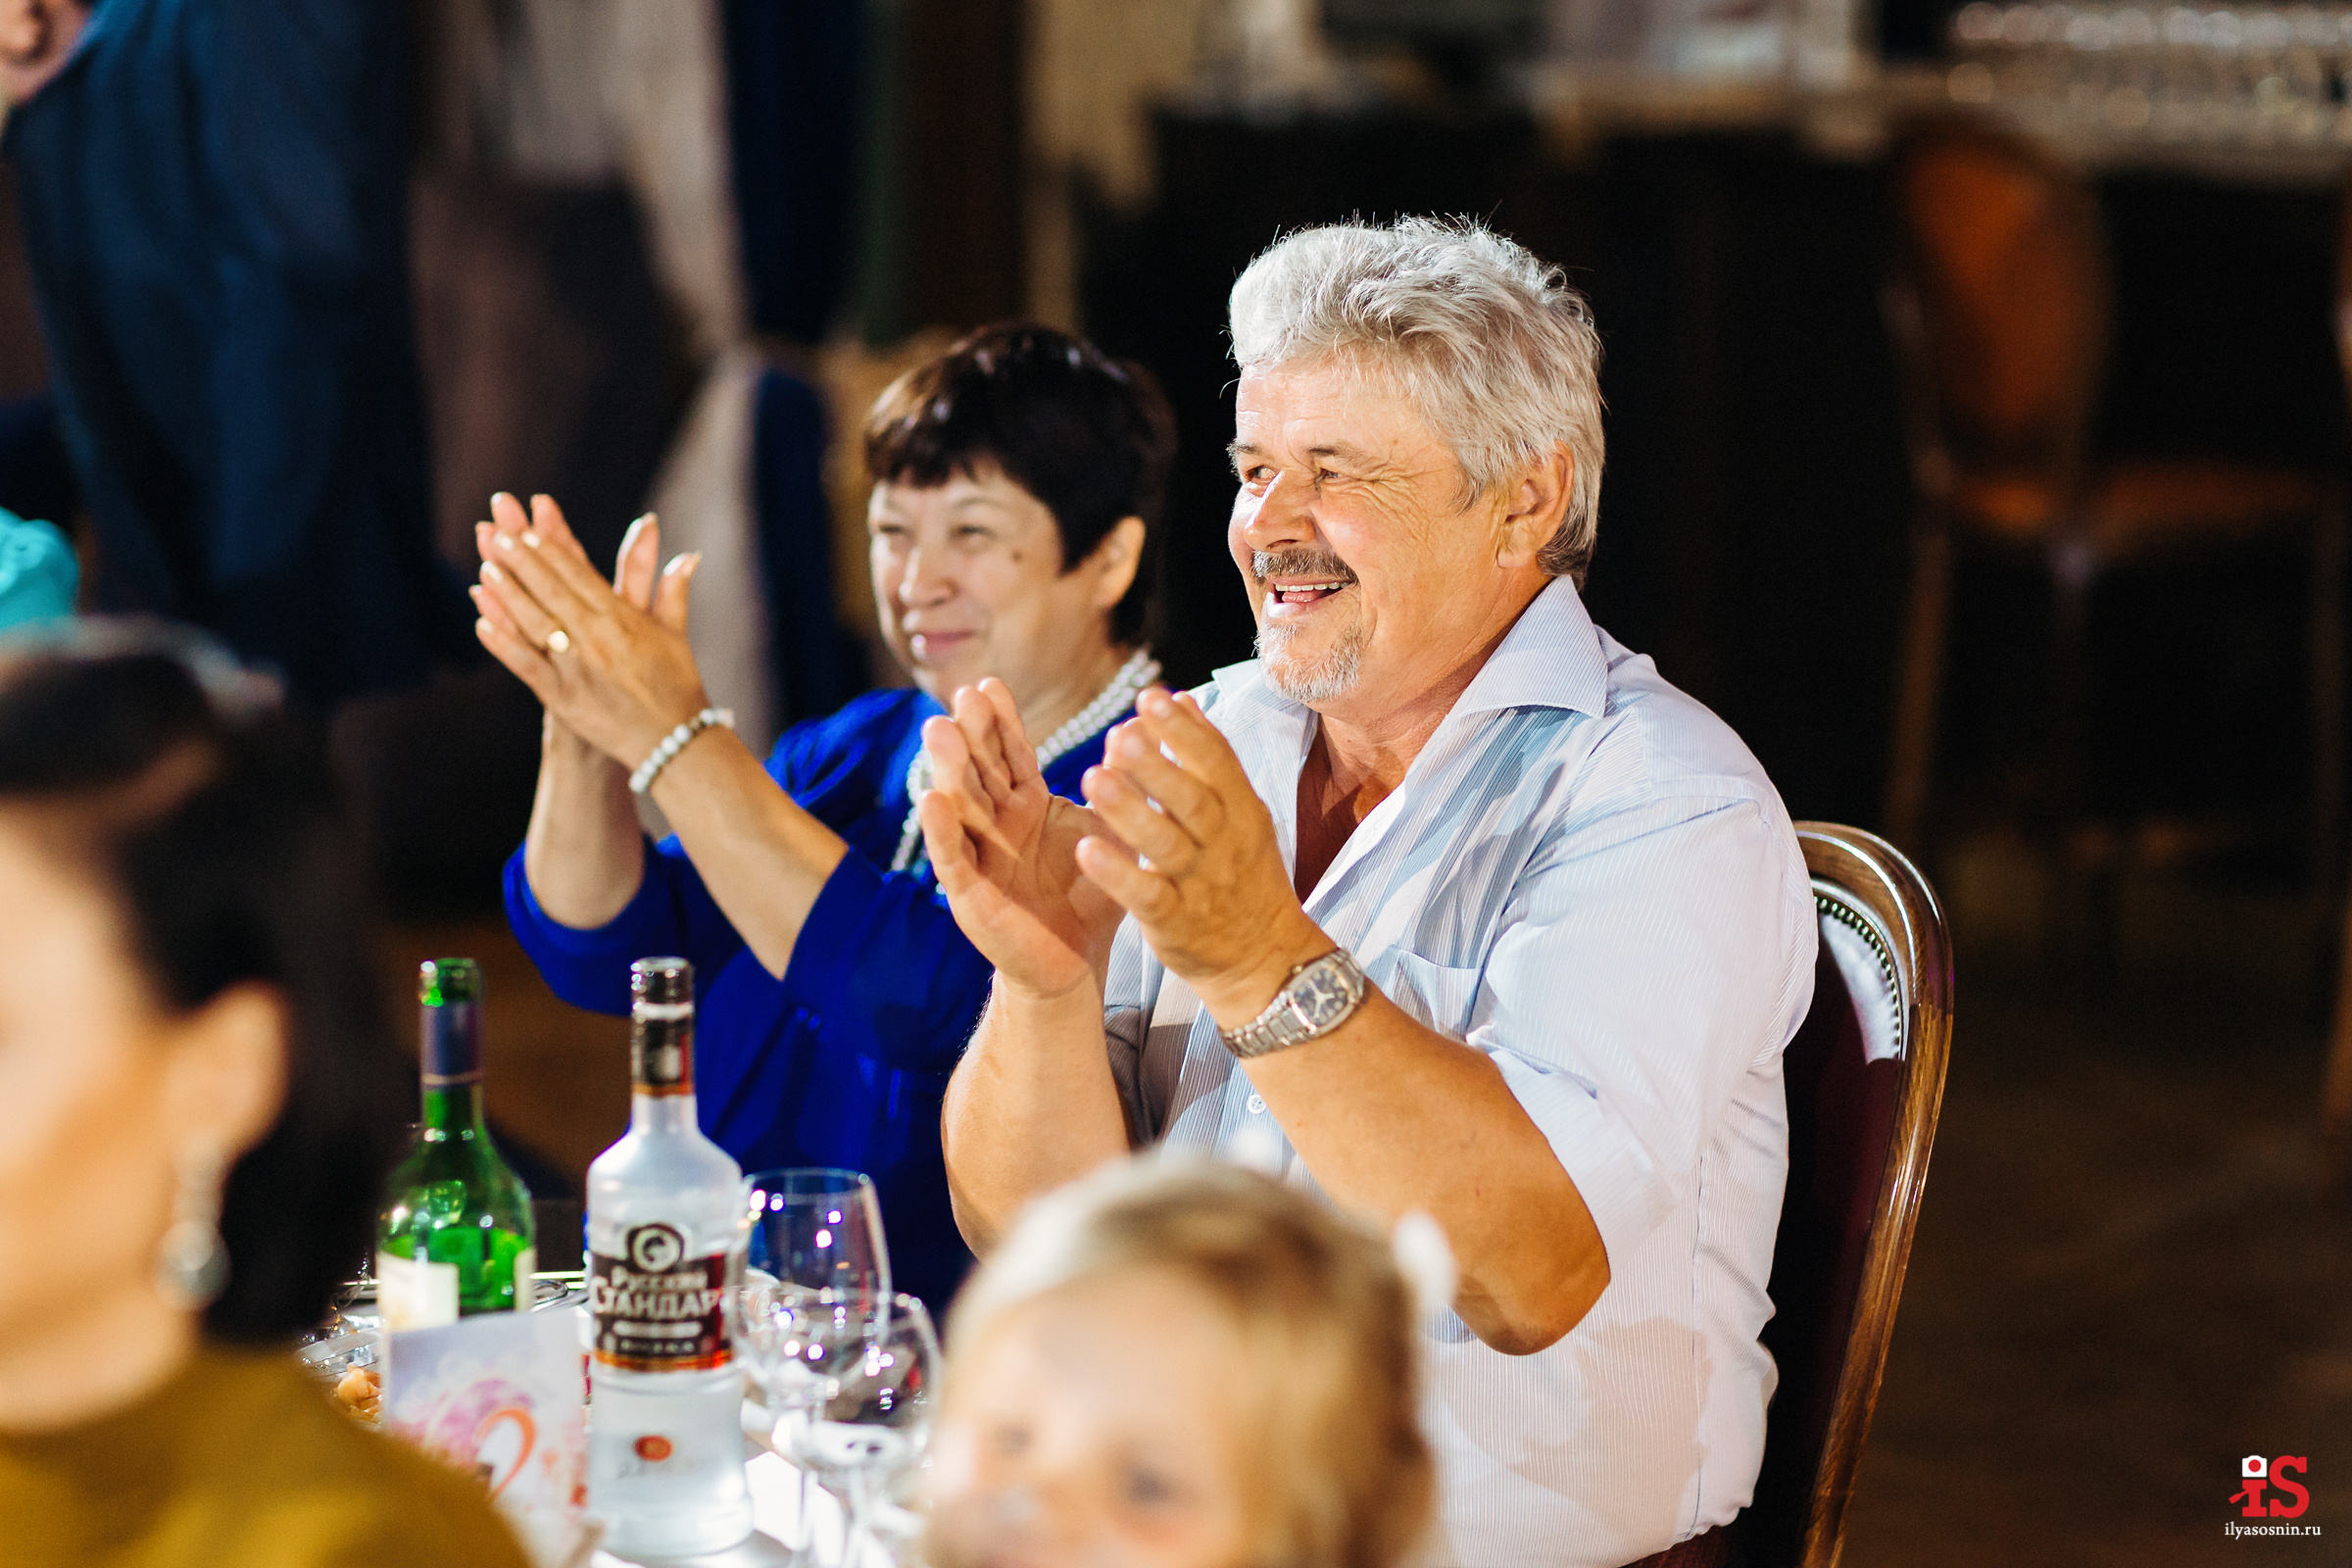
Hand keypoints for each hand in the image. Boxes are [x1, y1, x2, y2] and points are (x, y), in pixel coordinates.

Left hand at [470, 492, 709, 766]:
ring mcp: (577, 669)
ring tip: (486, 568)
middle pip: (552, 591)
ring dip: (508, 595)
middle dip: (522, 561)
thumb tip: (689, 556)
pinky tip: (482, 624)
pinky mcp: (564, 699)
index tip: (530, 532)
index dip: (552, 552)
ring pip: (535, 623)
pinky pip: (527, 666)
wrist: (674, 742)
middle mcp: (598, 640)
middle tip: (498, 536)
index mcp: (623, 620)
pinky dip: (503, 644)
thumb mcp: (675, 634)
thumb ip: (674, 590)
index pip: (580, 576)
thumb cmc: (677, 685)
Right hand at [918, 679, 1126, 1000]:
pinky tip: (932, 800)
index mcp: (1025, 804)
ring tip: (939, 731)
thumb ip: (1119, 789)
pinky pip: (953, 858)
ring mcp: (977, 855)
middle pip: (978, 769)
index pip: (1009, 753)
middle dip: (969, 732)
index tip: (989, 684)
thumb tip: (1134, 733)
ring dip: (948, 769)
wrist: (1077, 961)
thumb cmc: (1092, 895)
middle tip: (962, 696)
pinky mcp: (969, 894)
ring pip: (959, 805)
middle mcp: (995, 823)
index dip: (999, 721)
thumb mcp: (1111, 834)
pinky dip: (942, 831)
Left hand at [1074, 687, 1326, 1025]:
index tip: (1151, 696)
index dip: (1184, 729)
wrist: (1264, 958)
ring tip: (1093, 777)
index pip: (1217, 763)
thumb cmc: (1244, 876)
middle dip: (1157, 764)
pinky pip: (1146, 896)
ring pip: (1166, 844)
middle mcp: (1225, 845)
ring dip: (1130, 811)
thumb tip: (1182, 699)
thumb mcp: (1242, 814)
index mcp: (1242, 812)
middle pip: (1193, 800)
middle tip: (1121, 732)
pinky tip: (1086, 849)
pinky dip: (1118, 874)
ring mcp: (1201, 885)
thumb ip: (1211, 760)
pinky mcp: (1176, 923)